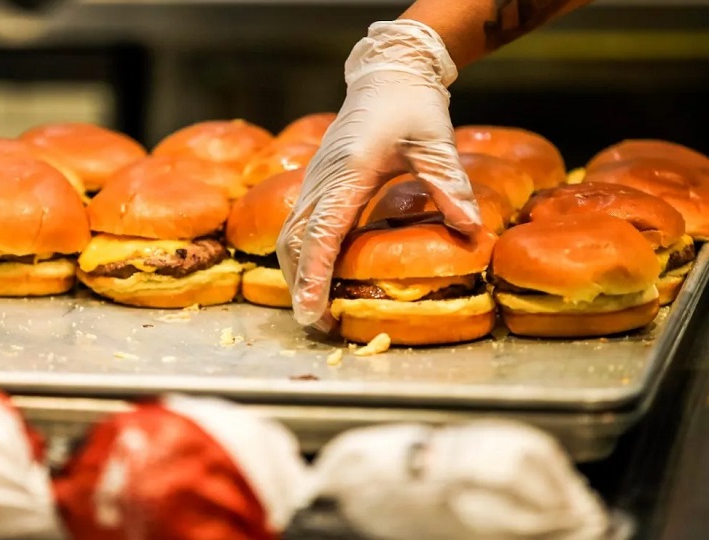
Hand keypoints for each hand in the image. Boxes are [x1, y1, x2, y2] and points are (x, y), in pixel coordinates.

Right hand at [276, 20, 482, 331]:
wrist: (388, 75)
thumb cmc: (411, 104)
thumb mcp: (435, 140)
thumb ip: (449, 184)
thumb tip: (470, 230)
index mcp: (348, 173)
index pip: (321, 233)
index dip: (314, 276)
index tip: (312, 312)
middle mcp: (322, 180)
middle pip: (294, 242)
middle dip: (300, 285)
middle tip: (319, 324)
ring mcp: (315, 181)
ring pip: (290, 236)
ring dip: (296, 273)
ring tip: (316, 307)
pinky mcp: (318, 183)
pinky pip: (300, 225)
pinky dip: (302, 255)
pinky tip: (317, 274)